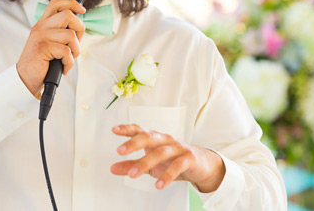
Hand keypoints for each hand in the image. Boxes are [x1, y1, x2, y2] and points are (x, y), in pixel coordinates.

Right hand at [16, 0, 85, 96]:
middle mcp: (40, 27)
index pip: (57, 3)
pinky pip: (67, 52)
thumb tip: (79, 26)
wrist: (25, 80)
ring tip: (68, 59)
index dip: (72, 3)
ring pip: (71, 35)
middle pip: (68, 15)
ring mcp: (40, 36)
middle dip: (79, 30)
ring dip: (75, 50)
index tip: (82, 11)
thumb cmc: (41, 64)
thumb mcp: (49, 44)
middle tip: (75, 44)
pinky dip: (69, 63)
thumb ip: (60, 33)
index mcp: (42, 24)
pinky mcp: (42, 48)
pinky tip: (63, 68)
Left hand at [110, 124, 224, 191]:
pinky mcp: (189, 158)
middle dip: (133, 143)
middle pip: (148, 137)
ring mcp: (177, 148)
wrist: (201, 164)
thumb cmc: (173, 160)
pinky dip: (167, 175)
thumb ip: (132, 165)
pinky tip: (158, 184)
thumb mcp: (151, 164)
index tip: (114, 130)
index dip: (127, 129)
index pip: (140, 130)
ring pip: (160, 152)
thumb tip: (112, 168)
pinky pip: (177, 165)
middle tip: (120, 151)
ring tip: (133, 175)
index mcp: (155, 138)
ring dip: (145, 163)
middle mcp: (165, 140)